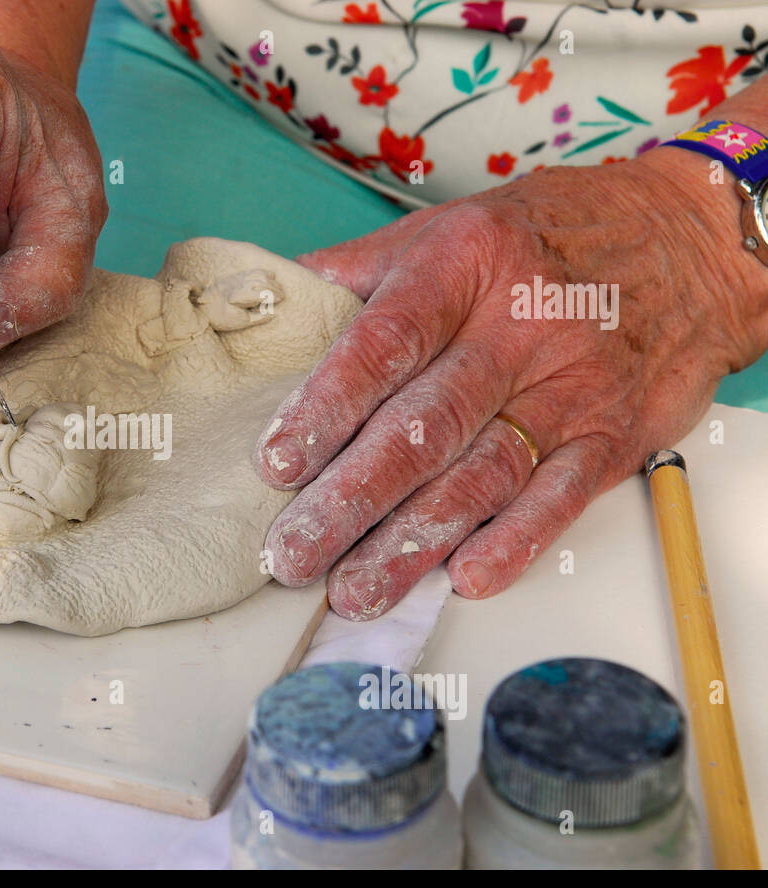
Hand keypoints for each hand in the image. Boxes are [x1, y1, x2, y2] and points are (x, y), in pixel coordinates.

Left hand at [255, 148, 767, 618]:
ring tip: (353, 589)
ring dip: (412, 541)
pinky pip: (560, 496)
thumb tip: (269, 310)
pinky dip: (514, 542)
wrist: (687, 241)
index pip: (383, 344)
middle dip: (349, 499)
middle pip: (424, 426)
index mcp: (463, 266)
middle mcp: (518, 326)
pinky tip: (464, 578)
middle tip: (292, 553)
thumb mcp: (445, 230)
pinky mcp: (612, 435)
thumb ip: (356, 273)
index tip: (276, 464)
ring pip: (482, 472)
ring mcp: (571, 385)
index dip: (325, 407)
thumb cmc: (541, 240)